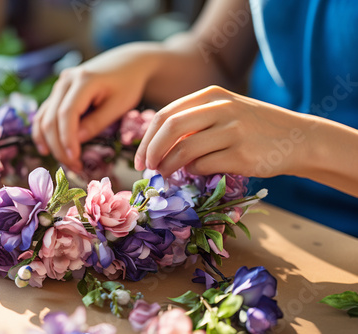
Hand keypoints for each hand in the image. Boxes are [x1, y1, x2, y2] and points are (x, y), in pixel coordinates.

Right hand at [32, 43, 160, 171]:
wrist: (127, 63)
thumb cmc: (128, 84)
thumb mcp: (119, 105)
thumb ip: (97, 122)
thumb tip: (76, 141)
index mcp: (83, 80)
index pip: (67, 114)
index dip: (67, 139)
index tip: (75, 158)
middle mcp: (66, 80)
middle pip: (51, 118)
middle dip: (59, 146)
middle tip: (74, 166)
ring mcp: (59, 85)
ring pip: (44, 117)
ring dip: (49, 142)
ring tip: (65, 162)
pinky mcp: (58, 92)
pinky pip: (45, 114)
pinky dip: (43, 132)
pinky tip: (46, 149)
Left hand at [134, 85, 310, 178]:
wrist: (297, 138)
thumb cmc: (252, 127)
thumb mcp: (224, 111)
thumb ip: (192, 121)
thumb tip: (154, 146)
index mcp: (211, 95)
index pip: (165, 114)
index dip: (147, 138)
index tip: (140, 157)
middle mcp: (221, 108)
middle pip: (170, 129)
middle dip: (151, 151)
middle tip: (146, 168)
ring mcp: (233, 131)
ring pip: (185, 150)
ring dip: (169, 166)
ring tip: (166, 174)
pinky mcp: (242, 155)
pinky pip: (203, 166)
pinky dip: (192, 172)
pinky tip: (195, 172)